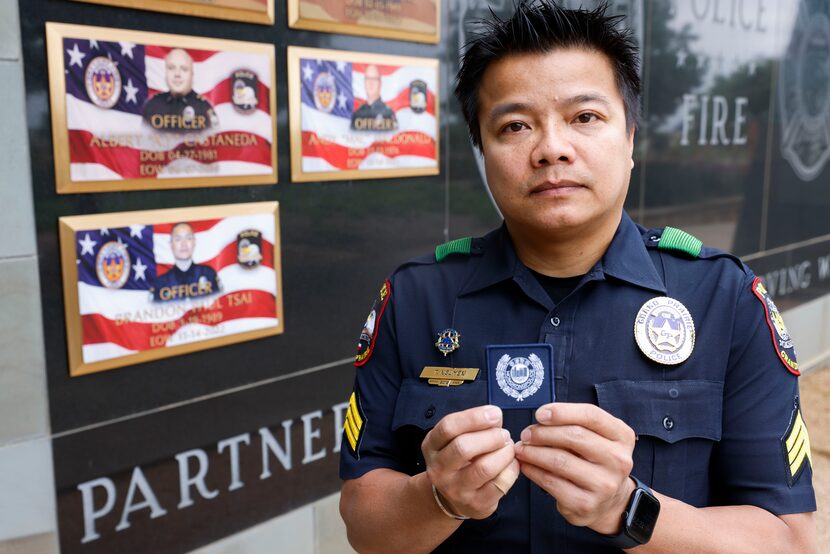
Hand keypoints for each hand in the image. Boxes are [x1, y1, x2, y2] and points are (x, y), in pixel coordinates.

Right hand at [421, 405, 519, 519]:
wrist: (452, 497)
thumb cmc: (459, 460)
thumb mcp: (455, 439)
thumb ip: (472, 426)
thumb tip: (495, 417)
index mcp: (432, 446)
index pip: (448, 427)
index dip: (474, 417)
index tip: (495, 413)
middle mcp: (439, 469)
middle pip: (463, 447)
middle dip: (491, 436)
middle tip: (504, 434)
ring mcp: (456, 489)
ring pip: (484, 468)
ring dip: (504, 453)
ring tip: (509, 448)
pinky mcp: (476, 504)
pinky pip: (499, 484)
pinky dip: (511, 469)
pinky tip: (512, 463)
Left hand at [514, 403, 635, 533]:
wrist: (609, 502)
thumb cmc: (595, 461)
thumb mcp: (597, 437)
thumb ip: (575, 423)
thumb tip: (541, 418)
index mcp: (622, 436)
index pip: (591, 415)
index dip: (562, 412)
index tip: (540, 414)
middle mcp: (618, 460)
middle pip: (574, 436)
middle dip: (543, 432)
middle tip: (526, 434)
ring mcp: (604, 484)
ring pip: (560, 460)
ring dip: (533, 452)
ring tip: (521, 448)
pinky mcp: (586, 503)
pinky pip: (551, 482)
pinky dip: (533, 471)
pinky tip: (526, 465)